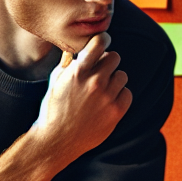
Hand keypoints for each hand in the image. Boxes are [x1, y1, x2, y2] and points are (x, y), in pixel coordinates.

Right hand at [33, 33, 131, 167]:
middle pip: (115, 57)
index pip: (99, 43)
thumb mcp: (55, 81)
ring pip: (122, 75)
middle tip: (99, 72)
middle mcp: (95, 82)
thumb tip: (78, 48)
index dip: (103, 40)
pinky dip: (119, 96)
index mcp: (78, 72)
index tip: (103, 41)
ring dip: (113, 80)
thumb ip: (69, 63)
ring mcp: (107, 97)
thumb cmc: (53, 109)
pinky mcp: (116, 111)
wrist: (56, 140)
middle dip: (107, 62)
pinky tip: (107, 102)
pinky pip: (127, 93)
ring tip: (101, 90)